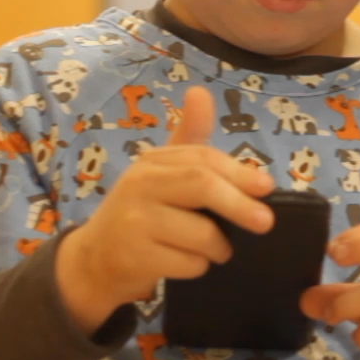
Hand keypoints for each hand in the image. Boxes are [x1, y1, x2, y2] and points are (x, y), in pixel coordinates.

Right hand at [56, 86, 274, 331]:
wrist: (93, 261)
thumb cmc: (140, 213)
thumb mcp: (161, 173)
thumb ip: (188, 139)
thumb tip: (201, 91)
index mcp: (151, 162)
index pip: (202, 158)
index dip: (239, 172)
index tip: (267, 187)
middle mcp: (139, 185)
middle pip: (202, 186)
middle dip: (239, 204)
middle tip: (265, 223)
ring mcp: (134, 221)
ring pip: (202, 234)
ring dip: (219, 247)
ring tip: (215, 250)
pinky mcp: (134, 257)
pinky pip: (188, 263)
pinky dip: (199, 268)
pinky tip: (186, 264)